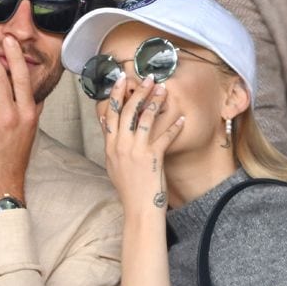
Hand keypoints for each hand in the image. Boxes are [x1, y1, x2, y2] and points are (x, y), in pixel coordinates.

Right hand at [97, 73, 183, 213]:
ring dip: (155, 101)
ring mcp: (136, 151)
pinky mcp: (152, 157)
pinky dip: (173, 126)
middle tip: (147, 78)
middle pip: (127, 111)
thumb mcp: (112, 164)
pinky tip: (181, 119)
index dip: (115, 95)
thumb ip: (110, 142)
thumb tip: (105, 122)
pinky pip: (164, 136)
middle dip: (137, 91)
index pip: (110, 114)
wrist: (139, 208)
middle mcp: (121, 146)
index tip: (120, 80)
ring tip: (163, 89)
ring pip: (145, 118)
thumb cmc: (128, 187)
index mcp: (110, 147)